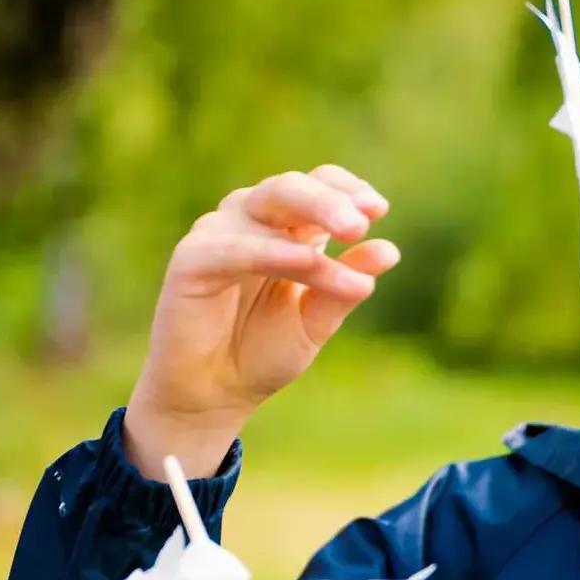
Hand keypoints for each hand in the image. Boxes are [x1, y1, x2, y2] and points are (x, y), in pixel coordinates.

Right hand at [123, 166, 398, 476]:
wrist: (216, 394)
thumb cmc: (264, 351)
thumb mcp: (317, 319)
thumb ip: (347, 284)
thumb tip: (389, 250)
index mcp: (286, 228)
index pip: (317, 185)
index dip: (346, 189)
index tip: (379, 210)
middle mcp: (251, 221)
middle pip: (290, 187)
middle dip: (329, 200)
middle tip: (360, 224)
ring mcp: (218, 235)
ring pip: (266, 207)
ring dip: (312, 221)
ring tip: (350, 244)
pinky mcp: (190, 259)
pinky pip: (233, 247)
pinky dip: (271, 250)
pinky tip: (304, 259)